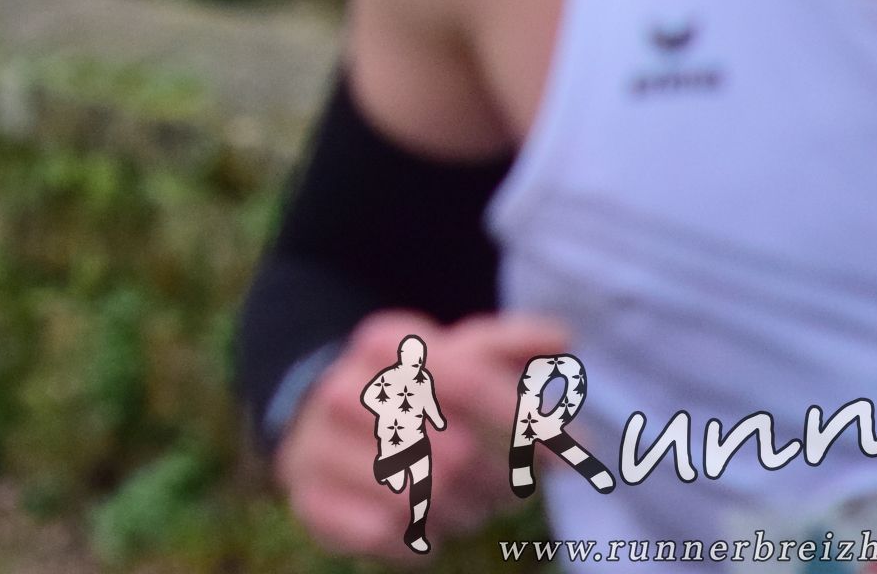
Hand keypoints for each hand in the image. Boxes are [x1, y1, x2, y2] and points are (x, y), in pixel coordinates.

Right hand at [275, 308, 569, 562]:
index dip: (526, 423)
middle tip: (509, 486)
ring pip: (424, 500)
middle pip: (458, 454)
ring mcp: (317, 445)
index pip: (469, 381)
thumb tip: (562, 337)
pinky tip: (422, 523)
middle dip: (498, 480)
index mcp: (382, 342)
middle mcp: (340, 388)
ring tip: (464, 501)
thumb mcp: (456, 358)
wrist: (322, 430)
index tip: (567, 455)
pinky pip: (386, 535)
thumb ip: (508, 347)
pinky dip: (418, 538)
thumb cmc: (413, 394)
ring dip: (462, 512)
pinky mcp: (309, 501)